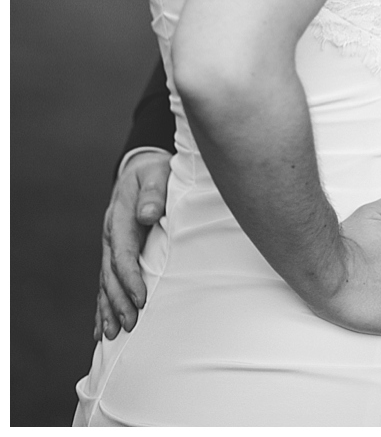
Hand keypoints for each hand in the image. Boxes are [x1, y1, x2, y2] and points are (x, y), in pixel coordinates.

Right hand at [95, 150, 170, 340]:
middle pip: (110, 274)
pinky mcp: (114, 254)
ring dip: (108, 309)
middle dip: (118, 302)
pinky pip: (106, 284)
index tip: (141, 299)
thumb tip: (148, 214)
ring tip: (113, 335)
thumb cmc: (154, 173)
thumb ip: (153, 192)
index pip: (122, 253)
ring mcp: (110, 247)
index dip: (130, 278)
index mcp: (119, 217)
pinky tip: (101, 330)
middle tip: (130, 325)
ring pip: (105, 283)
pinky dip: (103, 307)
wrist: (141, 169)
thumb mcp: (156, 173)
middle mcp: (110, 235)